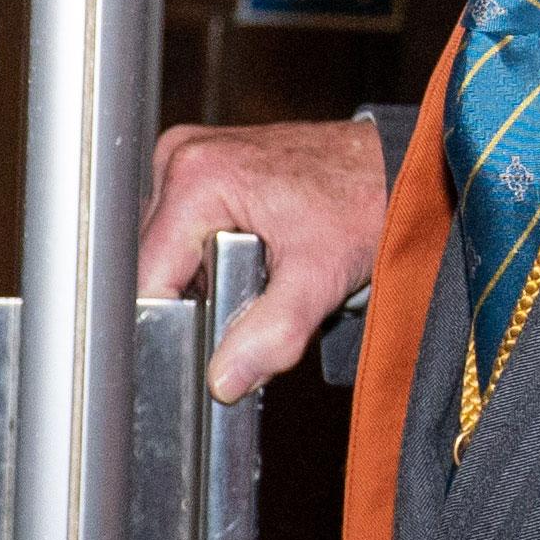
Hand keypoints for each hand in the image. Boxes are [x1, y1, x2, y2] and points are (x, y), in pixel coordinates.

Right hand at [138, 117, 390, 401]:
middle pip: (155, 265)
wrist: (391, 168)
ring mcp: (186, 160)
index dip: (173, 320)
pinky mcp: (200, 169)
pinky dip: (210, 259)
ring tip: (260, 272)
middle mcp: (179, 161)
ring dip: (203, 281)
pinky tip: (252, 257)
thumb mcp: (319, 276)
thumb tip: (224, 379)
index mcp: (195, 178)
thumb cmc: (363, 201)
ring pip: (168, 254)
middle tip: (255, 295)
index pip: (148, 277)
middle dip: (195, 299)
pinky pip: (183, 234)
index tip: (211, 339)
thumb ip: (271, 332)